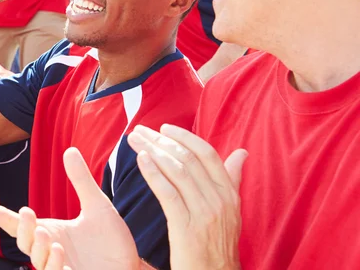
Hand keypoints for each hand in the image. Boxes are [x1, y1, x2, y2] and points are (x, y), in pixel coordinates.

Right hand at [0, 148, 139, 269]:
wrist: (130, 266)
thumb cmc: (111, 240)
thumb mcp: (97, 205)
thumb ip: (81, 181)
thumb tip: (69, 149)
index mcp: (53, 233)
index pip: (23, 227)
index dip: (6, 219)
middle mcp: (52, 252)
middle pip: (25, 243)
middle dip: (23, 230)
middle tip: (27, 213)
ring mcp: (61, 268)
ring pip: (39, 263)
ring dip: (39, 249)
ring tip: (46, 235)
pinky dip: (56, 267)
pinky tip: (61, 254)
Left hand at [127, 124, 246, 269]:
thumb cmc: (218, 246)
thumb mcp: (231, 211)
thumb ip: (232, 180)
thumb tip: (241, 153)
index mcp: (229, 194)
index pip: (208, 154)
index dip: (185, 138)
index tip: (165, 128)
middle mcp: (219, 200)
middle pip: (188, 159)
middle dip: (161, 141)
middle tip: (140, 131)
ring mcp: (204, 213)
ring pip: (177, 171)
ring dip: (152, 151)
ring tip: (134, 140)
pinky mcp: (187, 228)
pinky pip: (168, 193)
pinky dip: (153, 173)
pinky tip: (141, 160)